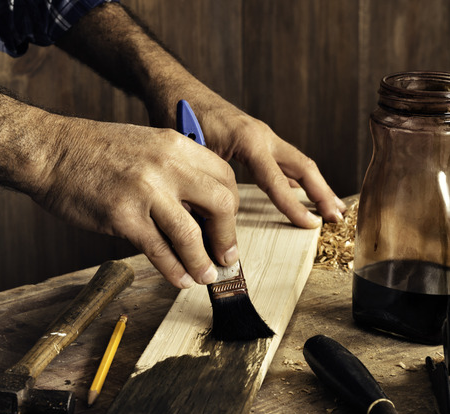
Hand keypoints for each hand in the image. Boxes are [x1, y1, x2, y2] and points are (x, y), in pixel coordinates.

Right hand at [32, 116, 239, 288]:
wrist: (50, 151)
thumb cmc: (91, 151)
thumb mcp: (143, 145)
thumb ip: (171, 170)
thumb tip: (194, 210)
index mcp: (174, 144)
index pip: (224, 176)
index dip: (231, 207)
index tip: (225, 226)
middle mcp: (166, 165)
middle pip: (221, 203)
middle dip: (227, 236)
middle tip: (226, 256)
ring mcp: (145, 191)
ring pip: (191, 234)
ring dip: (203, 262)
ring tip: (206, 276)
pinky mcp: (122, 216)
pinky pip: (158, 250)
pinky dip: (174, 269)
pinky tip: (179, 279)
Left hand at [147, 89, 346, 228]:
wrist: (175, 90)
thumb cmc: (179, 117)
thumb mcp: (190, 153)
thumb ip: (206, 181)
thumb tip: (212, 219)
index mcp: (249, 140)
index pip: (278, 181)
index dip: (294, 206)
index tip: (311, 226)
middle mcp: (261, 135)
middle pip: (303, 166)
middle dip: (322, 193)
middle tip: (337, 218)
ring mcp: (260, 135)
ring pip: (297, 162)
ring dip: (314, 185)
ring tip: (330, 207)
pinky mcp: (253, 138)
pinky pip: (282, 160)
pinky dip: (294, 177)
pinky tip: (298, 191)